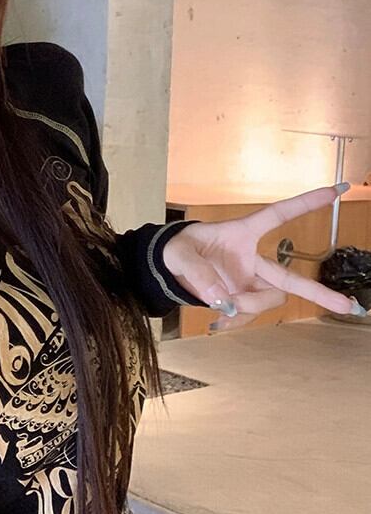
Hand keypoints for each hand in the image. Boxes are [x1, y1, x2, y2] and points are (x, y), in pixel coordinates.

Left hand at [161, 184, 365, 332]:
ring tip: (221, 304)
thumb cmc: (176, 250)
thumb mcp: (180, 254)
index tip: (335, 190)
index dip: (305, 203)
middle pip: (291, 278)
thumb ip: (199, 273)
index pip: (277, 215)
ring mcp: (248, 284)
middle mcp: (251, 261)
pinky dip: (235, 321)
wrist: (165, 270)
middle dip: (319, 292)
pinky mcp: (240, 300)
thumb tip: (223, 299)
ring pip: (268, 300)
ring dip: (250, 305)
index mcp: (241, 234)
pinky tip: (217, 322)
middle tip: (348, 307)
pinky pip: (249, 316)